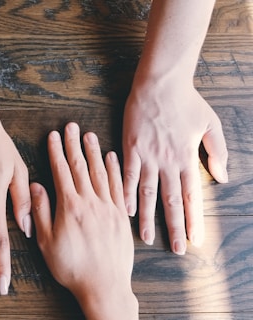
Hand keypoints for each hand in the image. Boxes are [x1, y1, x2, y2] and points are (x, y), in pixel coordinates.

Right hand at [31, 122, 136, 319]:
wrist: (104, 286)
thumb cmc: (72, 267)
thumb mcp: (46, 242)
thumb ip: (40, 212)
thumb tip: (35, 186)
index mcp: (70, 207)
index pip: (61, 171)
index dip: (56, 151)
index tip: (53, 135)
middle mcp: (91, 202)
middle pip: (81, 167)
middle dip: (74, 144)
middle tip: (71, 126)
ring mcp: (108, 208)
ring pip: (100, 172)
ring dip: (94, 152)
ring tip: (89, 135)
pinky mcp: (121, 216)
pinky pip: (118, 186)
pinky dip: (115, 170)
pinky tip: (112, 158)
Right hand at [123, 81, 227, 253]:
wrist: (160, 84)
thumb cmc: (187, 102)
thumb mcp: (211, 125)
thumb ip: (217, 152)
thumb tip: (222, 178)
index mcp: (187, 158)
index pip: (191, 196)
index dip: (194, 219)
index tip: (196, 240)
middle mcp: (167, 162)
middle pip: (170, 201)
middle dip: (174, 227)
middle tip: (176, 249)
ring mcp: (147, 156)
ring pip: (148, 193)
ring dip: (147, 217)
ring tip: (146, 238)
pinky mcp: (131, 148)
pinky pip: (128, 175)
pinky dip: (126, 193)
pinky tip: (125, 209)